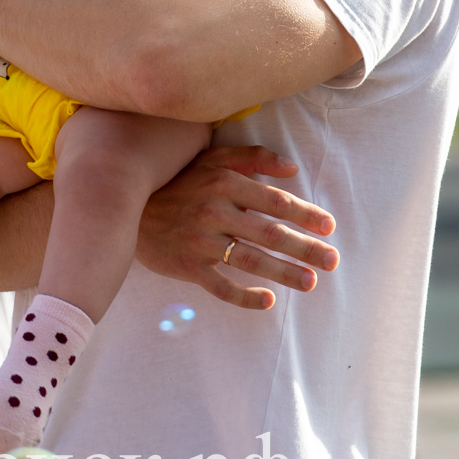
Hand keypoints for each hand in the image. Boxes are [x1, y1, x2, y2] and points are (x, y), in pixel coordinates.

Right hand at [135, 145, 338, 310]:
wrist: (125, 205)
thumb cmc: (177, 180)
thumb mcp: (210, 159)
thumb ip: (252, 157)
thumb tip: (291, 167)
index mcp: (224, 183)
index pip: (275, 202)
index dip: (306, 215)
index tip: (329, 227)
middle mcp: (215, 211)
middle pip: (270, 233)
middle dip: (306, 248)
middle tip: (333, 260)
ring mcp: (200, 241)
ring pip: (251, 261)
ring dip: (285, 273)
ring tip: (311, 282)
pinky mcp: (187, 266)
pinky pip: (221, 286)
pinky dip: (245, 296)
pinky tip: (267, 301)